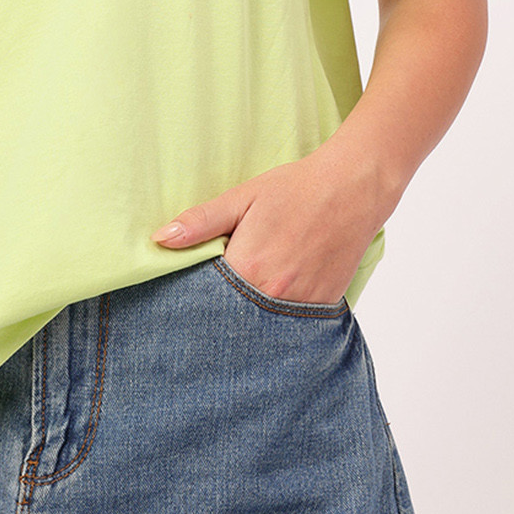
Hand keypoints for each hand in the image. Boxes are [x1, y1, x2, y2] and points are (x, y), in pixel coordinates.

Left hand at [150, 147, 387, 305]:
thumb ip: (201, 222)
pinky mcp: (325, 306)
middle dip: (219, 316)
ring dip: (250, 320)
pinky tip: (270, 306)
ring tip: (240, 308)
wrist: (353, 188)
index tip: (182, 304)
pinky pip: (294, 324)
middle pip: (234, 318)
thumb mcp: (242, 197)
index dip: (193, 301)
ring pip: (264, 325)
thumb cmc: (294, 188)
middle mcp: (275, 293)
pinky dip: (279, 319)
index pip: (206, 299)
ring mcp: (302, 304)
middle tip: (209, 312)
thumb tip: (160, 238)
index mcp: (248, 267)